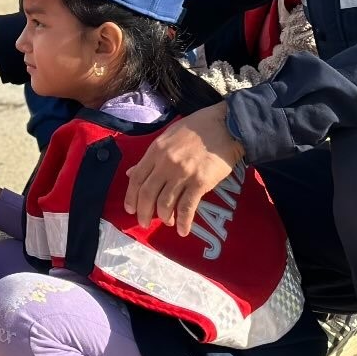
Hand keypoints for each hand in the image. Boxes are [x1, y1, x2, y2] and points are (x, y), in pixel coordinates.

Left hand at [123, 101, 242, 235]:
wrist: (226, 125)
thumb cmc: (198, 128)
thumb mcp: (168, 136)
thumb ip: (151, 156)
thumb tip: (131, 173)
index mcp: (156, 150)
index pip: (136, 178)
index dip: (130, 197)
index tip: (130, 209)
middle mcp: (166, 163)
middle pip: (147, 193)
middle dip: (143, 212)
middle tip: (144, 223)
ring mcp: (182, 173)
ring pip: (165, 203)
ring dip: (163, 217)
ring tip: (167, 223)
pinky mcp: (200, 182)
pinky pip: (187, 207)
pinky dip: (183, 222)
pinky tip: (183, 230)